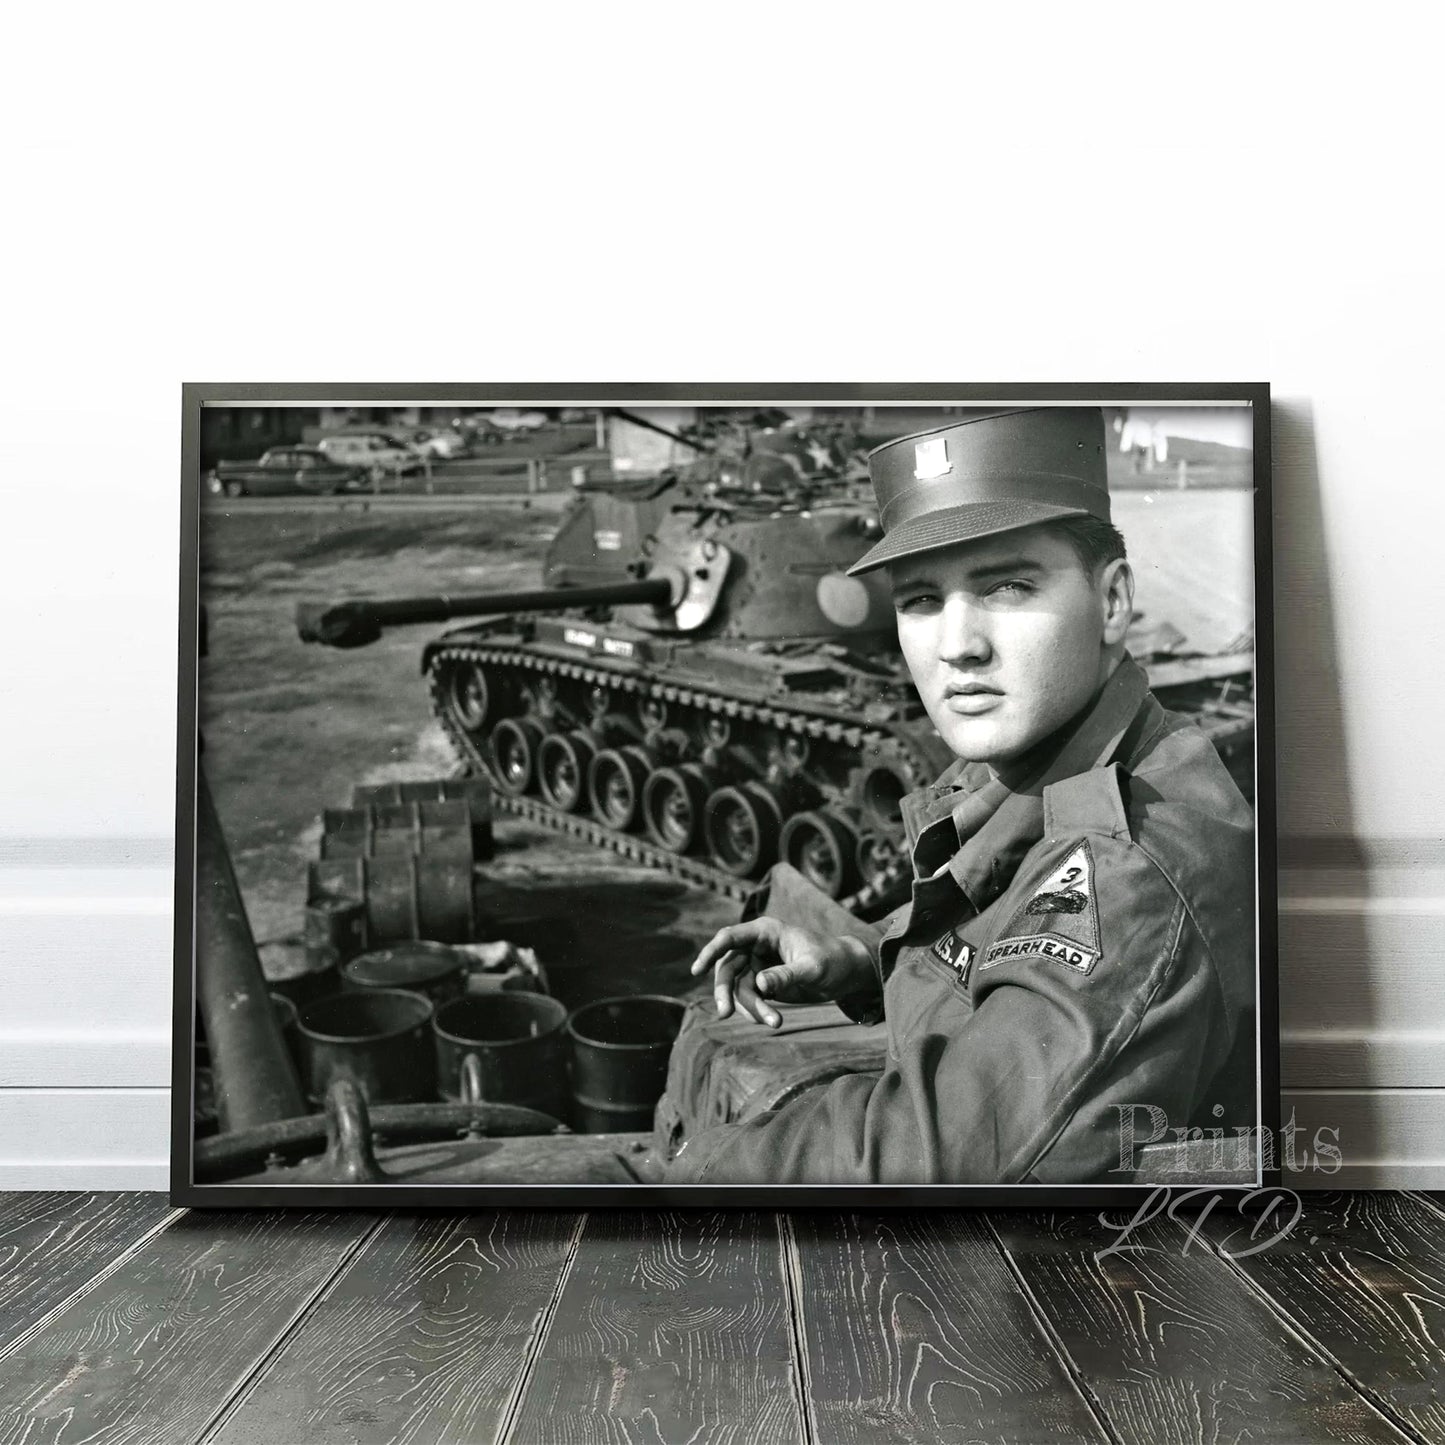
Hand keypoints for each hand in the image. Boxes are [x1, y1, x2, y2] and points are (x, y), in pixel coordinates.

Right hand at [689, 918, 875, 1028]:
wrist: (848, 974)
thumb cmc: (833, 961)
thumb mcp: (812, 968)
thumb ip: (786, 975)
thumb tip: (760, 984)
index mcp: (765, 931)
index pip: (730, 937)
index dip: (711, 951)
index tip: (697, 970)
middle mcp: (756, 947)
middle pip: (728, 968)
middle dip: (726, 992)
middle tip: (724, 1014)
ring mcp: (758, 966)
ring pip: (739, 988)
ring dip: (750, 1008)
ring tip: (775, 1023)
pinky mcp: (765, 984)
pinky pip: (751, 999)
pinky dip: (757, 1011)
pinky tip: (772, 1021)